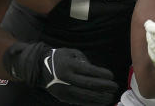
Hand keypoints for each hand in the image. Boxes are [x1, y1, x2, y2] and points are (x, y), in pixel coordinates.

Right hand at [2, 42, 118, 104]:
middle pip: (88, 84)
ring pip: (84, 95)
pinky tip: (99, 102)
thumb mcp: (72, 53)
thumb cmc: (60, 58)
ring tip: (110, 97)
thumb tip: (96, 72)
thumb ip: (84, 60)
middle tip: (115, 87)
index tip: (112, 76)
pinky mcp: (62, 97)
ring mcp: (63, 89)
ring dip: (99, 98)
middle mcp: (66, 78)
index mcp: (69, 65)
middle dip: (103, 87)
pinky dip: (90, 102)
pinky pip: (78, 101)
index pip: (89, 71)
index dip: (101, 74)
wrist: (40, 68)